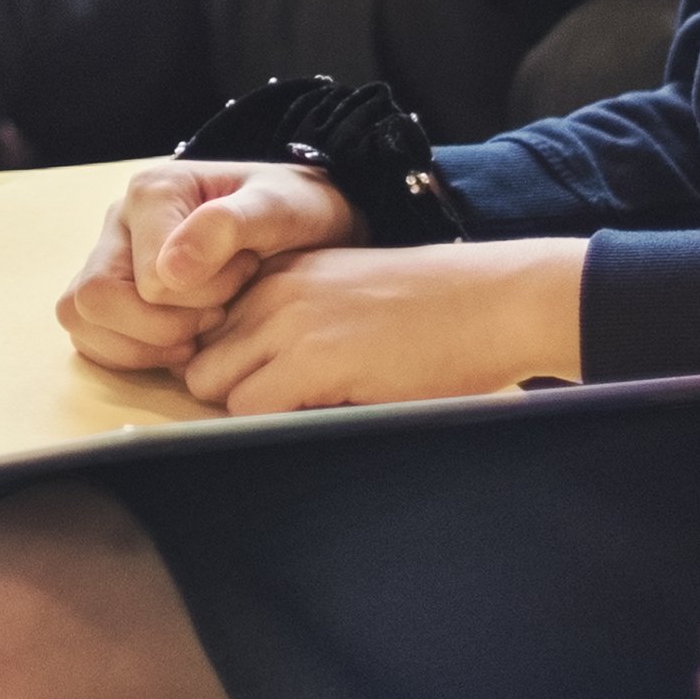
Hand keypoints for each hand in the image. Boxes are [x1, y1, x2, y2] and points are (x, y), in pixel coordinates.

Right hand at [59, 158, 354, 375]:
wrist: (301, 219)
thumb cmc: (290, 209)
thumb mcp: (278, 206)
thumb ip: (226, 226)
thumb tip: (169, 272)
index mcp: (152, 192)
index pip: (146, 277)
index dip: (198, 297)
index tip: (244, 275)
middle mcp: (119, 223)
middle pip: (95, 297)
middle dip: (162, 326)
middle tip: (216, 315)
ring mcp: (110, 258)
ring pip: (82, 319)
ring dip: (143, 344)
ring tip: (198, 330)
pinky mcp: (112, 292)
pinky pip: (90, 337)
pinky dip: (131, 354)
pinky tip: (180, 342)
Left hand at [180, 236, 590, 413]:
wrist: (498, 298)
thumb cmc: (437, 310)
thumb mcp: (348, 294)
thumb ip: (295, 322)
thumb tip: (254, 379)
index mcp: (281, 272)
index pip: (209, 331)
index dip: (231, 370)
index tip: (268, 388)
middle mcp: (273, 289)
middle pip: (201, 364)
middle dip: (233, 396)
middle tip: (289, 411)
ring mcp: (289, 321)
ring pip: (216, 389)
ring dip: (255, 413)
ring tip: (312, 412)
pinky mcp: (314, 358)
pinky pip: (252, 412)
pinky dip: (278, 426)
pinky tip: (328, 415)